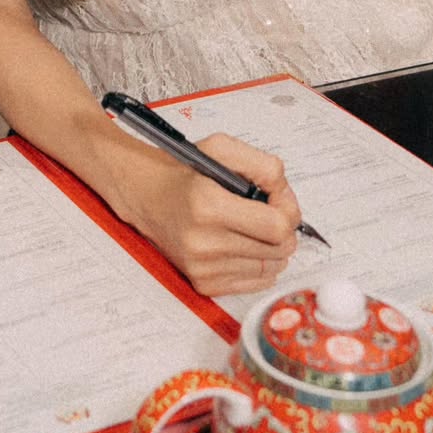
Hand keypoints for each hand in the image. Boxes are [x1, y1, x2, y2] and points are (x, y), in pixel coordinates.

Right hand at [126, 133, 300, 297]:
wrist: (144, 195)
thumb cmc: (182, 172)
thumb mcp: (220, 149)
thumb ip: (262, 164)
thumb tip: (286, 194)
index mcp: (208, 205)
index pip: (277, 227)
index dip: (288, 210)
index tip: (279, 200)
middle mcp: (204, 241)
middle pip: (279, 249)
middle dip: (282, 228)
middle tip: (267, 211)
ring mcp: (203, 267)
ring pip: (271, 268)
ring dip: (271, 247)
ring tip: (252, 226)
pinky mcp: (203, 283)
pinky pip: (255, 283)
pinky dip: (258, 264)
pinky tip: (243, 244)